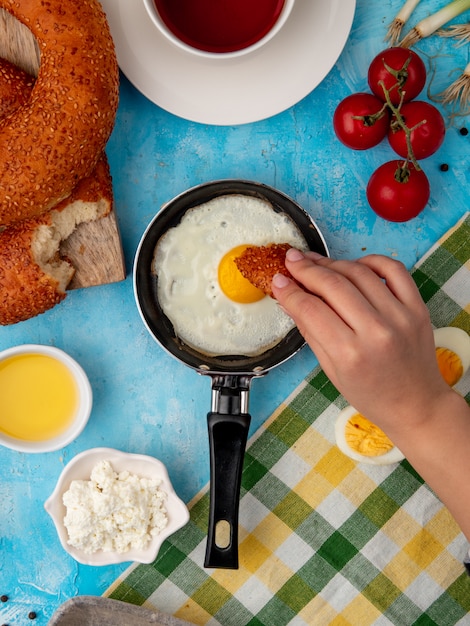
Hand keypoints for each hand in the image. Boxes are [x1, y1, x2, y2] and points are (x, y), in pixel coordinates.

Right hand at [272, 249, 450, 433]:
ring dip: (333, 263)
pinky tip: (354, 265)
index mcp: (349, 354)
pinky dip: (371, 261)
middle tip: (292, 260)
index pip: (311, 309)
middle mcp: (375, 332)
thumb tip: (288, 299)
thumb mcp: (331, 370)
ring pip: (359, 273)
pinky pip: (394, 270)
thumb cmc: (370, 394)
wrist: (415, 405)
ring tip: (317, 263)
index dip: (290, 291)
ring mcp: (400, 316)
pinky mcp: (417, 307)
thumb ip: (310, 331)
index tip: (278, 280)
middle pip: (333, 285)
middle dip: (307, 270)